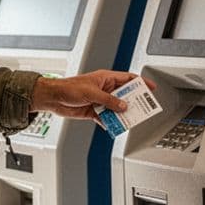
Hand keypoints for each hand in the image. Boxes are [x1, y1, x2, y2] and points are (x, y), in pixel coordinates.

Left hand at [31, 70, 155, 123]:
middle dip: (133, 102)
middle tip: (143, 109)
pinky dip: (110, 122)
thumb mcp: (92, 93)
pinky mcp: (93, 111)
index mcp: (106, 78)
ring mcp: (99, 100)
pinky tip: (113, 126)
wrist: (53, 98)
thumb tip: (123, 106)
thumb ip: (109, 101)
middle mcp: (104, 89)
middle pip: (124, 95)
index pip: (128, 79)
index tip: (151, 88)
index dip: (141, 82)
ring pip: (116, 108)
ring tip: (128, 120)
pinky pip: (106, 117)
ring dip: (121, 114)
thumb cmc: (69, 88)